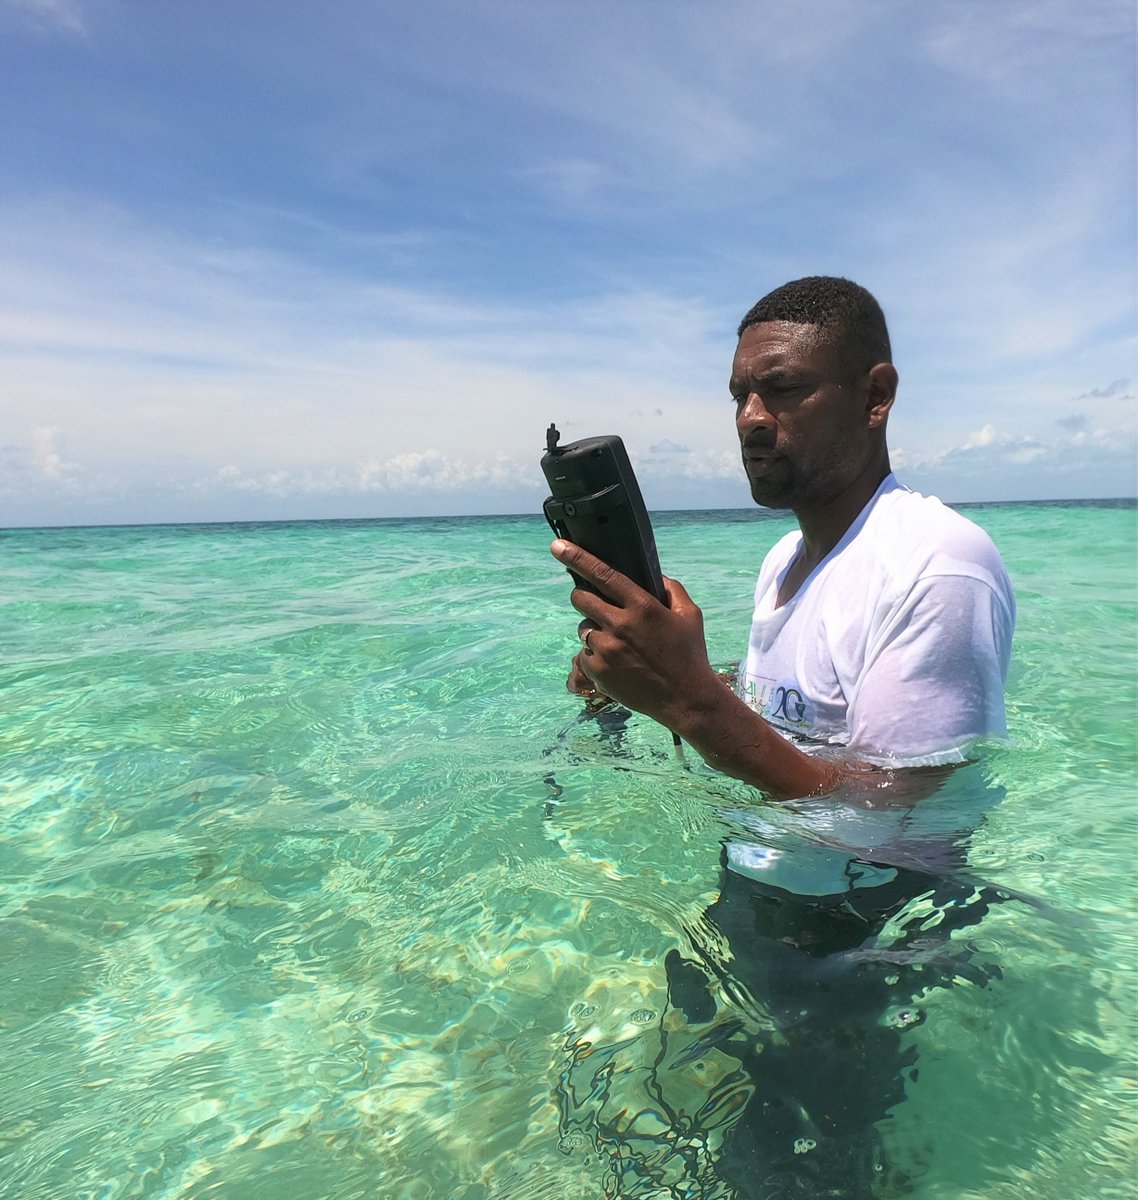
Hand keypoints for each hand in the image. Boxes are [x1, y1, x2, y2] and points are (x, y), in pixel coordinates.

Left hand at [551, 539, 718, 727]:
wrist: (686, 699)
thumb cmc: (690, 654)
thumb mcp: (690, 615)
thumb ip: (672, 589)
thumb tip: (654, 575)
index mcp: (642, 606)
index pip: (603, 574)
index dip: (577, 557)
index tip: (558, 546)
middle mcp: (620, 625)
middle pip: (581, 599)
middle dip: (584, 596)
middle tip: (597, 605)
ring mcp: (606, 650)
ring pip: (583, 628)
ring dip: (594, 630)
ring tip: (619, 644)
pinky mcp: (597, 671)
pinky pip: (584, 654)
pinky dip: (595, 655)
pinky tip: (617, 663)